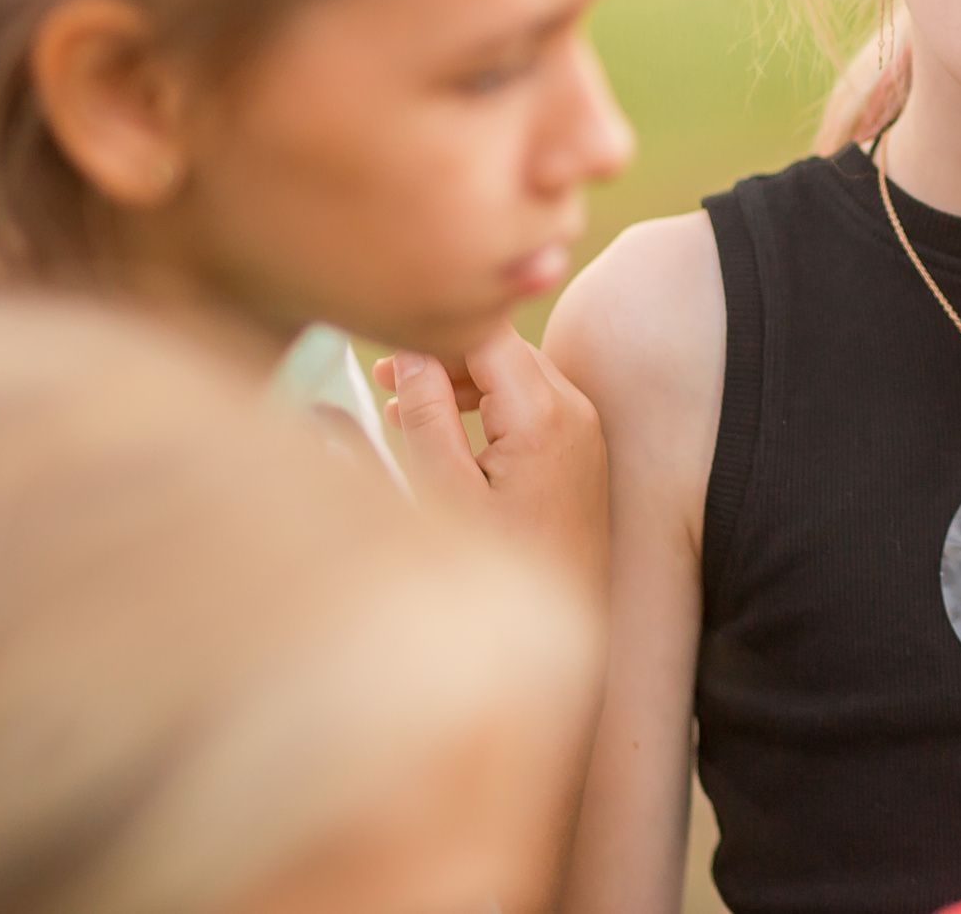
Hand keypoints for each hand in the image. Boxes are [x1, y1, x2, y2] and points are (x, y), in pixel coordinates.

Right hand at [376, 325, 607, 594]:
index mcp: (544, 413)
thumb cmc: (498, 570)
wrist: (562, 630)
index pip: (487, 332)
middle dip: (442, 351)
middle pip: (502, 346)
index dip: (433, 329)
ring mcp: (583, 427)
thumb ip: (426, 413)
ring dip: (459, 376)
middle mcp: (575, 408)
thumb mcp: (445, 492)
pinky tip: (437, 420)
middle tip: (377, 373)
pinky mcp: (578, 448)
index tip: (382, 341)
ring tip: (394, 397)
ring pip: (514, 371)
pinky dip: (484, 400)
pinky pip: (528, 401)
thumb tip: (409, 352)